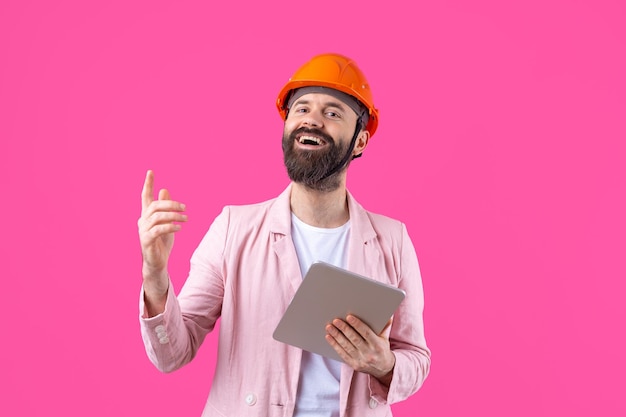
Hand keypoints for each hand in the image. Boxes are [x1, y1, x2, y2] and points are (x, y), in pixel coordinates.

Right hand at [138, 170, 186, 311]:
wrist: (157, 263)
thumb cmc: (162, 242)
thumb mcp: (166, 223)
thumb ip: (165, 207)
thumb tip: (164, 190)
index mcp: (147, 215)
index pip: (145, 196)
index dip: (148, 184)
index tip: (150, 171)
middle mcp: (142, 221)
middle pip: (155, 206)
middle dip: (170, 204)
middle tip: (185, 207)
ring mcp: (143, 231)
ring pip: (157, 217)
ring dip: (174, 215)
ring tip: (186, 218)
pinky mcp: (146, 241)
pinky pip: (158, 230)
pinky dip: (170, 227)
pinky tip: (179, 228)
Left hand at [325, 315, 395, 384]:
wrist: (383, 369)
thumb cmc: (382, 349)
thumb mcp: (385, 338)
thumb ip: (384, 326)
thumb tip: (387, 313)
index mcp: (378, 345)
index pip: (366, 333)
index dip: (357, 325)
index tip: (349, 316)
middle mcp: (369, 354)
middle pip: (354, 339)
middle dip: (344, 329)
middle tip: (336, 320)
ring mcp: (361, 361)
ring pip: (346, 346)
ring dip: (336, 336)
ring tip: (329, 327)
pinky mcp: (354, 365)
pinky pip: (342, 354)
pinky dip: (335, 345)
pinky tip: (328, 337)